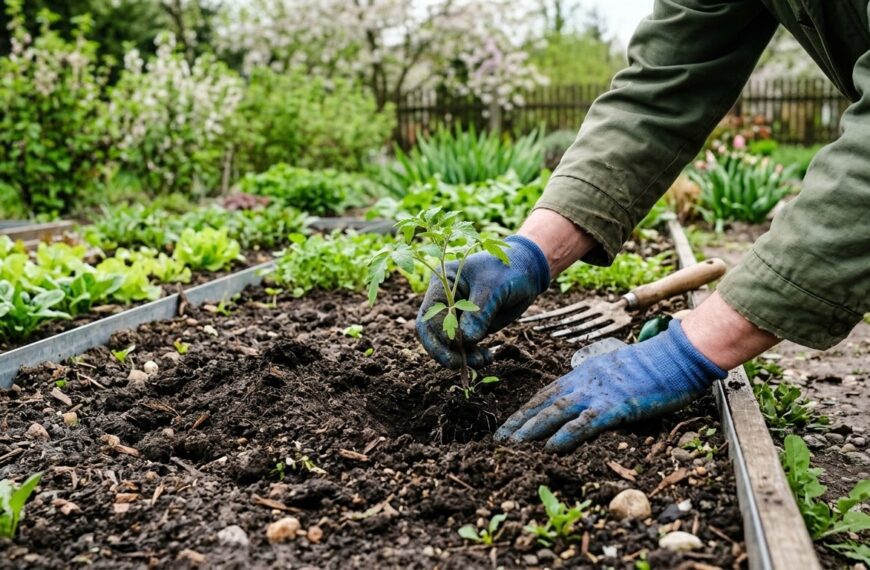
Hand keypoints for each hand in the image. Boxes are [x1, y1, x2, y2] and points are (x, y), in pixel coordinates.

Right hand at [416, 235, 549, 368]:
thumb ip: (479, 313)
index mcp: (442, 283)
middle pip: (431, 331)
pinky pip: (463, 346)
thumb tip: (466, 340)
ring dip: (460, 356)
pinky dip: (471, 355)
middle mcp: (444, 300)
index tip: (460, 345)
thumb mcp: (493, 288)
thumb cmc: (508, 270)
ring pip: (446, 343)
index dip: (441, 332)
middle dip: (443, 350)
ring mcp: (455, 314)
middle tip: (459, 365)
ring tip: (481, 361)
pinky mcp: (468, 326)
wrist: (527, 271)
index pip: (431, 313)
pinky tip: (485, 358)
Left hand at [494, 319, 727, 452]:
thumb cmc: (650, 365)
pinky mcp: (617, 406)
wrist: (675, 356)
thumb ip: (596, 385)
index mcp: (582, 374)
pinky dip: (566, 436)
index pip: (544, 395)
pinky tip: (551, 448)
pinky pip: (586, 423)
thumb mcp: (614, 371)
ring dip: (532, 431)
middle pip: (543, 404)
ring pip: (556, 413)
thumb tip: (584, 403)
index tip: (505, 427)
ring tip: (512, 448)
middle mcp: (583, 382)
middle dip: (518, 424)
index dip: (523, 412)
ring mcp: (599, 393)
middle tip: (497, 442)